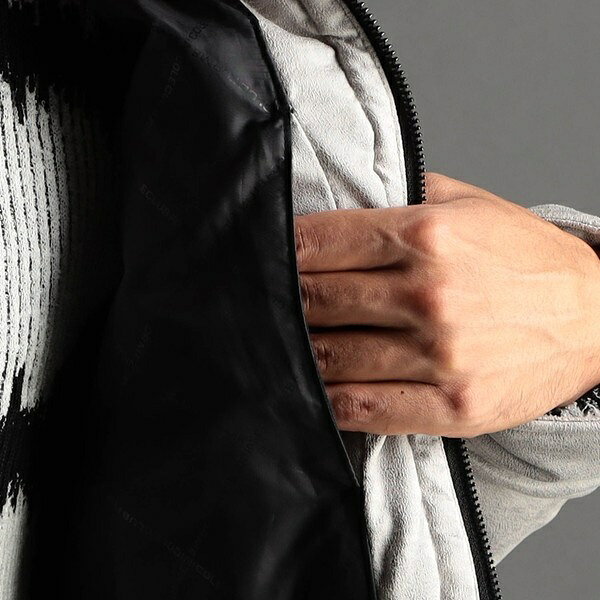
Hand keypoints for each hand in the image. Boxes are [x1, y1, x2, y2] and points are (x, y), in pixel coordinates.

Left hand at [295, 173, 599, 436]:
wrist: (596, 316)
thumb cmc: (524, 259)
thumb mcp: (468, 204)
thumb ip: (401, 196)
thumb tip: (340, 198)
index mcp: (426, 235)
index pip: (318, 244)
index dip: (281, 252)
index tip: (266, 258)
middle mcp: (428, 295)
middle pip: (315, 301)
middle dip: (284, 303)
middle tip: (266, 304)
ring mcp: (440, 356)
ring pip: (331, 356)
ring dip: (299, 352)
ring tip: (283, 345)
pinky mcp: (452, 406)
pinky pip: (364, 407)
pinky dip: (330, 399)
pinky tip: (315, 388)